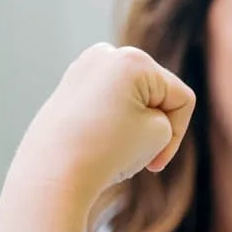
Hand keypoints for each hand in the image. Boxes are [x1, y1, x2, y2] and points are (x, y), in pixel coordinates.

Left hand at [0, 43, 195, 231]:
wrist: (51, 176)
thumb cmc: (107, 153)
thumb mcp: (156, 132)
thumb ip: (159, 110)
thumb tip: (129, 101)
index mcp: (132, 59)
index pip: (180, 97)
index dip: (177, 135)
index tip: (154, 165)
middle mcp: (106, 54)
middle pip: (156, 94)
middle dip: (153, 126)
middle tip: (130, 154)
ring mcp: (83, 68)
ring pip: (132, 100)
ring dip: (133, 126)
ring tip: (109, 148)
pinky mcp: (68, 88)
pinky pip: (107, 105)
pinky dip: (109, 125)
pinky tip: (94, 144)